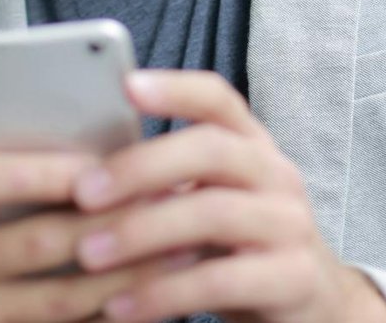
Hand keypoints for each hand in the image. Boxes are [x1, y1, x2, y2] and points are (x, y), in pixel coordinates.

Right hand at [0, 149, 200, 322]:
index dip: (52, 171)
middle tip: (176, 199)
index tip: (115, 162)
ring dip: (131, 274)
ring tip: (184, 248)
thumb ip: (13, 179)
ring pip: (63, 300)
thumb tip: (106, 151)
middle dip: (116, 221)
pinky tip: (157, 299)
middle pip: (39, 242)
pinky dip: (116, 318)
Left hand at [69, 71, 385, 322]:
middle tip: (82, 192)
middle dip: (141, 167)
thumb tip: (73, 170)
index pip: (219, 100)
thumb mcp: (210, 202)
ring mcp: (290, 226)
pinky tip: (120, 305)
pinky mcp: (292, 279)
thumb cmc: (238, 247)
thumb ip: (164, 181)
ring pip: (213, 213)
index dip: (176, 88)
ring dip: (141, 232)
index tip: (126, 84)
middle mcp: (276, 175)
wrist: (313, 306)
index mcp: (252, 146)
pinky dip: (162, 293)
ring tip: (88, 255)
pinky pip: (220, 280)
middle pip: (212, 149)